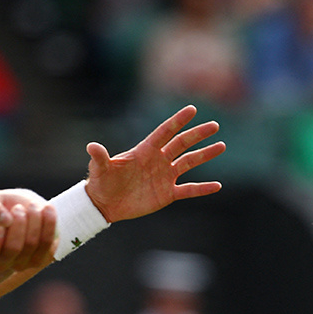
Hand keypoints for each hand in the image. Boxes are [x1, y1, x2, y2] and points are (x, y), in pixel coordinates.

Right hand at [0, 189, 56, 271]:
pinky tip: (46, 209)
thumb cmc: (2, 207)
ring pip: (31, 244)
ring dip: (34, 220)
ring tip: (32, 206)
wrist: (23, 208)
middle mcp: (2, 263)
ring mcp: (22, 263)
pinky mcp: (42, 258)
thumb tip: (3, 219)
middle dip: (18, 224)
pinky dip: (49, 223)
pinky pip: (48, 243)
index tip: (0, 225)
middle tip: (18, 208)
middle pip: (13, 248)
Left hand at [84, 105, 223, 222]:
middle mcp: (158, 160)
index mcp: (144, 150)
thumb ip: (100, 157)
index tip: (192, 109)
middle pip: (181, 144)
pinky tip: (217, 186)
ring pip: (189, 162)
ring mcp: (164, 176)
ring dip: (205, 154)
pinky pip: (188, 189)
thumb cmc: (102, 182)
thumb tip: (91, 146)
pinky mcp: (167, 193)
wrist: (105, 204)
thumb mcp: (100, 169)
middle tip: (214, 125)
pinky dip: (202, 188)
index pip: (164, 132)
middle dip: (198, 134)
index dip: (177, 121)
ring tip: (221, 146)